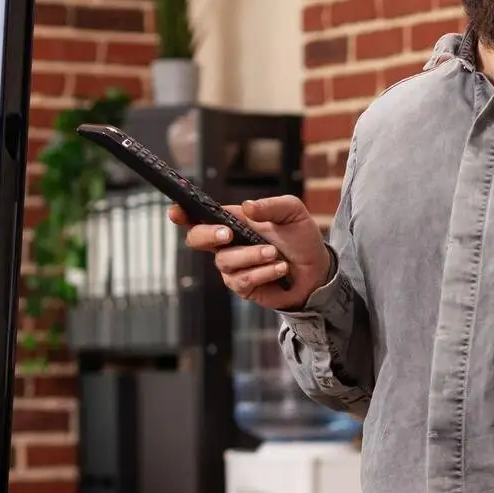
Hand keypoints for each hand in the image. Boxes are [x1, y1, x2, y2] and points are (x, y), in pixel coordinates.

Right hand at [171, 195, 332, 311]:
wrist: (317, 270)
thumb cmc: (301, 239)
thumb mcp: (292, 212)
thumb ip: (271, 206)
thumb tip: (247, 207)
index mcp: (233, 221)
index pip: (201, 216)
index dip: (184, 214)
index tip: (176, 212)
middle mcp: (227, 244)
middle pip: (197, 239)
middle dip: (208, 235)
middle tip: (228, 234)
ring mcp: (233, 267)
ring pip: (225, 262)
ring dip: (252, 256)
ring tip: (276, 254)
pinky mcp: (243, 286)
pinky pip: (242, 280)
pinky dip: (263, 273)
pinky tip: (280, 268)